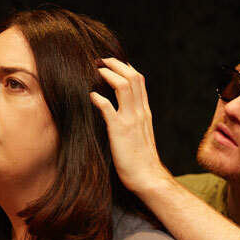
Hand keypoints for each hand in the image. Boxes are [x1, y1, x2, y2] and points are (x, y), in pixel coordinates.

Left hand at [89, 58, 171, 195]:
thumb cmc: (142, 161)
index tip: (111, 64)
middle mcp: (140, 112)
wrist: (149, 178)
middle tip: (100, 61)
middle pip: (133, 77)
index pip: (139, 81)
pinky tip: (90, 96)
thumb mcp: (141, 136)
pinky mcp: (120, 131)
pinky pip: (108, 108)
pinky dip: (98, 98)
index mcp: (145, 112)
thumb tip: (121, 114)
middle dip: (116, 64)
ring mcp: (131, 120)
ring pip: (124, 86)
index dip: (125, 67)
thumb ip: (134, 122)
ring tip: (96, 70)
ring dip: (109, 74)